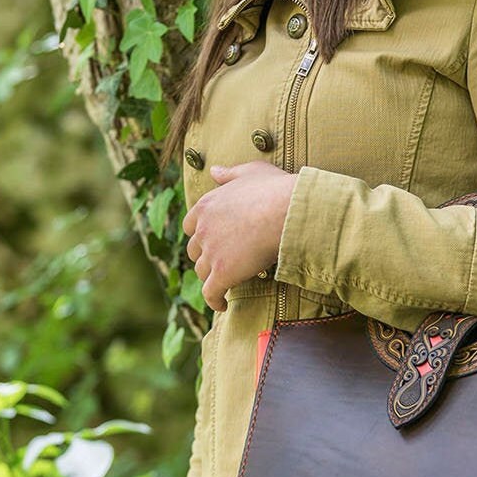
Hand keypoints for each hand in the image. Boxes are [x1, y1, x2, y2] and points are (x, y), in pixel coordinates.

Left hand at [183, 160, 296, 312]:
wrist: (286, 212)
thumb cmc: (274, 190)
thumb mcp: (250, 172)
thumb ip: (229, 174)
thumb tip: (214, 171)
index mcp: (206, 205)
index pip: (190, 225)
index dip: (201, 235)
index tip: (212, 241)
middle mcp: (203, 229)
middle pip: (195, 250)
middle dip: (206, 257)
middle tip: (221, 263)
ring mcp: (211, 252)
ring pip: (202, 272)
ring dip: (212, 278)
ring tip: (225, 284)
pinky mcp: (222, 273)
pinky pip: (210, 293)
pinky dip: (214, 301)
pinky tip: (222, 306)